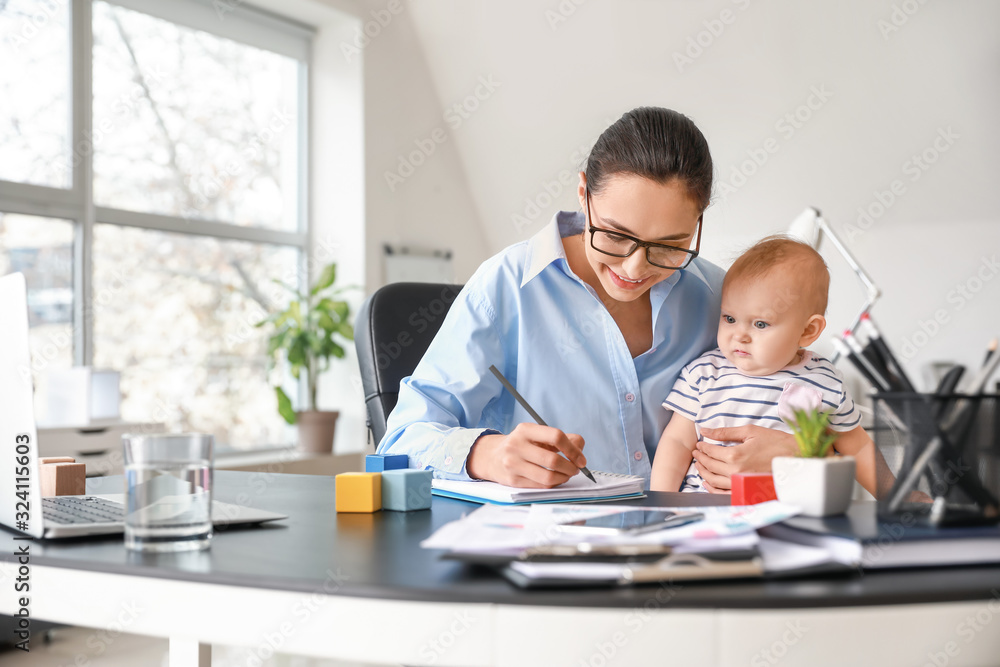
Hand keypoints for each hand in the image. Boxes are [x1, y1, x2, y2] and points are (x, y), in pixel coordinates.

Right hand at [466, 423, 585, 487]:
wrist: (492, 456)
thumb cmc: (521, 445)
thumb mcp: (537, 435)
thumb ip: (561, 439)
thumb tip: (580, 449)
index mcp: (525, 430)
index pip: (556, 436)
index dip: (573, 449)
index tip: (581, 459)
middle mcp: (516, 446)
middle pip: (553, 460)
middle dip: (571, 467)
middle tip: (576, 469)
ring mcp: (513, 464)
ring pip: (548, 477)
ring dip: (564, 478)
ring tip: (567, 475)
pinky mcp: (513, 480)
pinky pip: (541, 486)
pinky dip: (553, 484)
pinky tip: (555, 479)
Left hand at [692, 425, 796, 490]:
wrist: (795, 458)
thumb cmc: (775, 442)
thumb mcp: (749, 431)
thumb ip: (724, 432)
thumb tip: (705, 430)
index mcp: (735, 456)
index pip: (710, 452)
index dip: (702, 447)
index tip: (699, 444)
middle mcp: (735, 472)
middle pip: (709, 466)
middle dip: (701, 458)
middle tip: (697, 453)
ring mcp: (740, 483)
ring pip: (713, 481)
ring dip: (703, 472)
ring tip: (700, 465)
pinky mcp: (746, 490)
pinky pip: (723, 493)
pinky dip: (712, 488)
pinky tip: (708, 482)